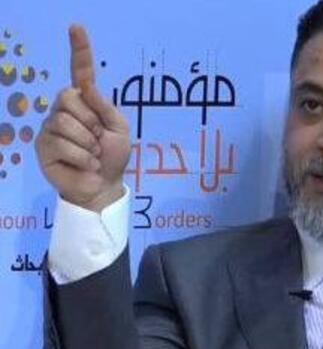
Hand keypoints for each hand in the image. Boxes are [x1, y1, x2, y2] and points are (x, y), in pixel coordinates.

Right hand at [35, 25, 130, 211]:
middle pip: (69, 97)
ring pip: (64, 122)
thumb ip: (105, 106)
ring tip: (92, 154)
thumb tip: (85, 86)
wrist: (104, 185)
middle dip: (90, 121)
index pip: (81, 72)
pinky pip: (61, 143)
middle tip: (98, 139)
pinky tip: (85, 164)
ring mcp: (51, 127)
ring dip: (87, 143)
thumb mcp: (119, 129)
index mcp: (86, 102)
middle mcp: (65, 110)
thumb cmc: (113, 156)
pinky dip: (81, 156)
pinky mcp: (42, 146)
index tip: (76, 27)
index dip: (79, 50)